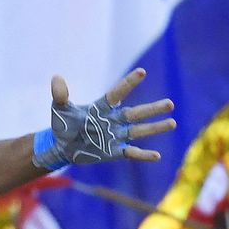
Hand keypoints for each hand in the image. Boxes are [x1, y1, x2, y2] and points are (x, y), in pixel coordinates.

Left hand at [34, 69, 175, 168]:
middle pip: (135, 113)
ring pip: (139, 131)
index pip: (117, 93)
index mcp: (102, 107)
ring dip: (155, 128)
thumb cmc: (63, 125)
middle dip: (152, 110)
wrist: (62, 146)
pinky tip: (157, 155)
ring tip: (172, 122)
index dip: (128, 84)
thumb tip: (56, 78)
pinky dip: (143, 155)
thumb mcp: (59, 109)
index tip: (141, 72)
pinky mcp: (114, 151)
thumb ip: (60, 95)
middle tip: (170, 103)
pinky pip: (131, 153)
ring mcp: (115, 136)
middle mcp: (113, 120)